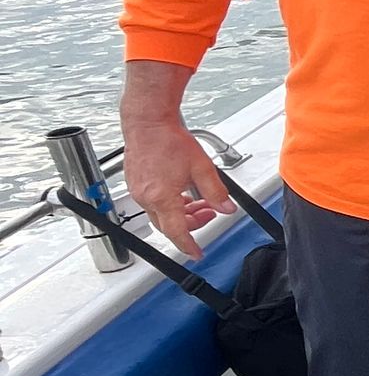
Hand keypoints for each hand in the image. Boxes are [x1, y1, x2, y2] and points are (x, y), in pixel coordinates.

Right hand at [121, 116, 235, 259]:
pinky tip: (182, 194)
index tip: (196, 253)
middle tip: (208, 214)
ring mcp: (138, 191)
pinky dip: (169, 204)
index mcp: (162, 197)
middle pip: (169, 225)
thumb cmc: (169, 140)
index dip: (188, 245)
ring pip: (161, 215)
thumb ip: (216, 192)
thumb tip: (226, 208)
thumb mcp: (202, 167)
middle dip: (191, 224)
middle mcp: (146, 198)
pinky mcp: (135, 184)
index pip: (177, 232)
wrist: (148, 123)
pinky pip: (152, 203)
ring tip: (199, 202)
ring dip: (181, 213)